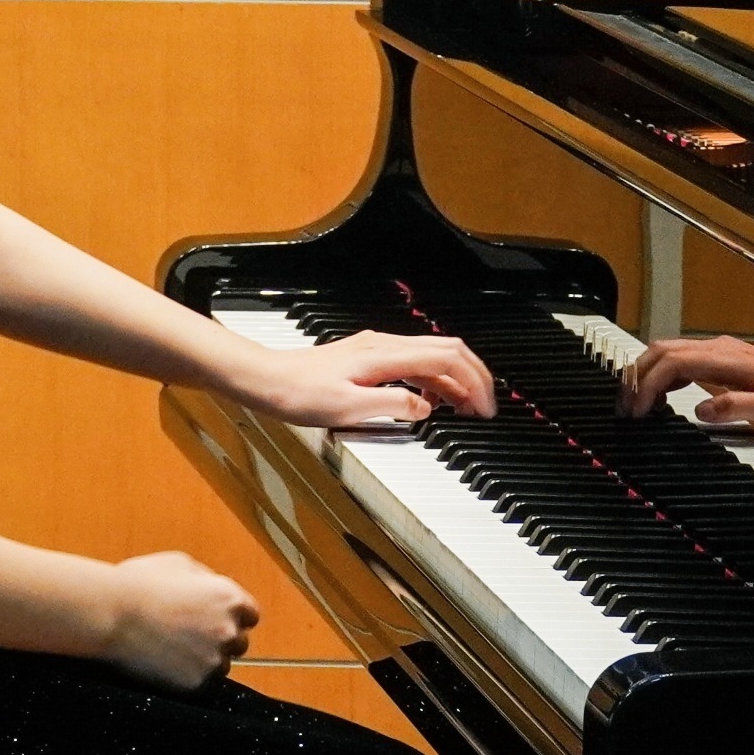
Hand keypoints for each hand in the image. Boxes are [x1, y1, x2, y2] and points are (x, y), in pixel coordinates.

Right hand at [99, 551, 258, 689]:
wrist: (111, 615)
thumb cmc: (141, 583)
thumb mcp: (180, 564)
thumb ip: (208, 580)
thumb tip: (215, 590)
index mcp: (230, 598)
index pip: (251, 614)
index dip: (233, 616)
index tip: (215, 618)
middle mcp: (228, 630)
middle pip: (239, 642)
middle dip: (221, 639)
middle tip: (191, 636)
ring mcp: (212, 659)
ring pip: (221, 666)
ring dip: (206, 660)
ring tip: (175, 650)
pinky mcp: (195, 683)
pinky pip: (200, 683)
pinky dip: (188, 675)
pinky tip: (166, 662)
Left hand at [236, 327, 496, 430]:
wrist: (267, 380)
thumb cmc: (300, 394)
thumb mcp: (348, 409)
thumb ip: (393, 406)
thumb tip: (426, 408)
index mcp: (385, 355)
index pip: (447, 359)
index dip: (473, 383)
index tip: (485, 409)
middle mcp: (385, 345)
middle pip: (448, 349)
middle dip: (474, 376)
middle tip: (485, 407)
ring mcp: (377, 349)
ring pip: (433, 355)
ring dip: (455, 379)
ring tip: (465, 408)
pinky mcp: (369, 357)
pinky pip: (415, 362)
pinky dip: (434, 379)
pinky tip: (430, 400)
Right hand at [620, 333, 753, 435]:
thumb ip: (737, 408)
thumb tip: (699, 409)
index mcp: (727, 361)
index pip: (673, 364)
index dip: (648, 386)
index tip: (636, 414)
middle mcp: (718, 349)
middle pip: (661, 351)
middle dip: (635, 377)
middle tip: (621, 409)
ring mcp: (719, 351)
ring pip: (667, 352)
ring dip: (644, 374)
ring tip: (632, 405)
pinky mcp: (722, 359)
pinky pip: (680, 360)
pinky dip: (660, 375)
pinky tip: (657, 397)